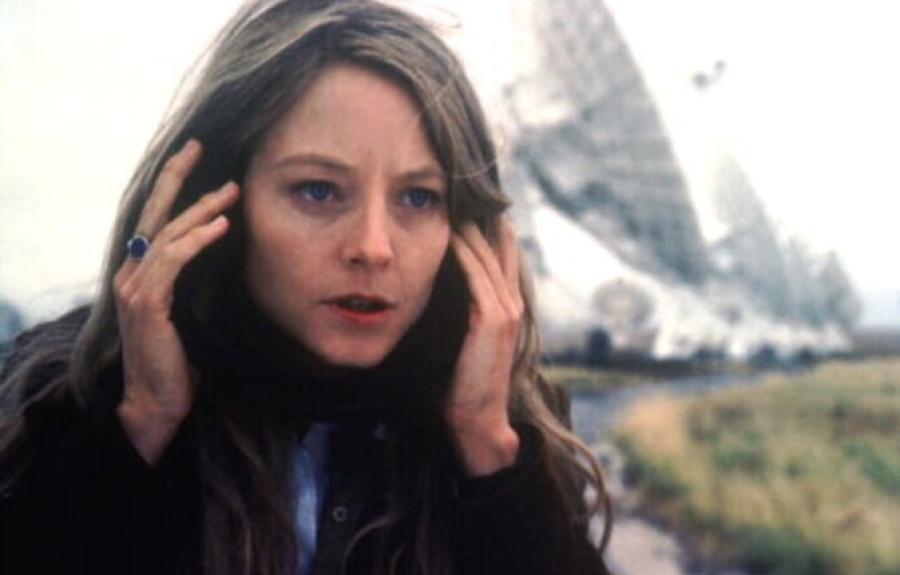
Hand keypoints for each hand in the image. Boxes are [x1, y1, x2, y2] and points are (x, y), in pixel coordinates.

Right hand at [114, 139, 238, 464]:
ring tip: (231, 191)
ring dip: (201, 209)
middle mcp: (130, 274)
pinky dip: (198, 239)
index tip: (193, 158)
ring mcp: (134, 288)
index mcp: (139, 274)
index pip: (153, 220)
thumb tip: (218, 250)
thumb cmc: (177, 360)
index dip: (171, 187)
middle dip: (176, 177)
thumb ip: (189, 281)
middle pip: (153, 214)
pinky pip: (173, 260)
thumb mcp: (185, 311)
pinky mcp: (147, 303)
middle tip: (198, 146)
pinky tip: (221, 225)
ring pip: (168, 233)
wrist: (158, 401)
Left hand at [446, 217, 523, 475]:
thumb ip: (459, 313)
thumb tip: (433, 289)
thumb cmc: (461, 384)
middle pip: (501, 245)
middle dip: (483, 216)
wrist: (477, 420)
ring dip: (472, 227)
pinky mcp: (493, 319)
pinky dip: (466, 251)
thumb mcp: (463, 341)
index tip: (470, 202)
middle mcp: (512, 303)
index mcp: (508, 308)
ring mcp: (506, 310)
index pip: (502, 254)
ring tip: (455, 200)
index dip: (490, 226)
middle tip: (463, 188)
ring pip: (490, 255)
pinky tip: (452, 233)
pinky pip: (478, 275)